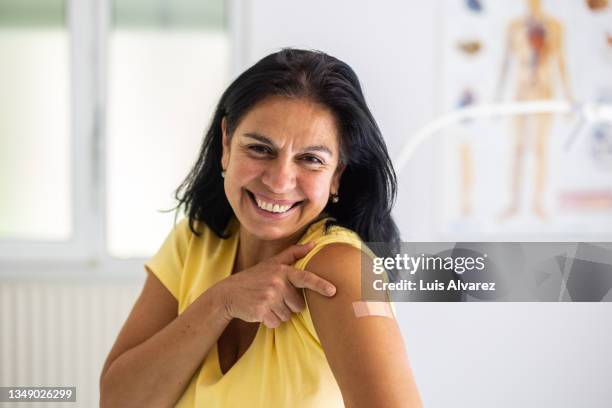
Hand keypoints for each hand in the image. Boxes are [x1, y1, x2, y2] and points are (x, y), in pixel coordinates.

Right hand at [212, 242, 336, 327]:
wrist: (229, 293)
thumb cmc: (254, 278)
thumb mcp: (272, 263)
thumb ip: (293, 253)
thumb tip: (314, 244)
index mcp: (282, 271)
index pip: (305, 278)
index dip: (320, 285)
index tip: (333, 291)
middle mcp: (276, 283)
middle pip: (298, 305)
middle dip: (289, 305)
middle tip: (274, 297)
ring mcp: (269, 297)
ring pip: (288, 316)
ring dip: (279, 313)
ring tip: (266, 303)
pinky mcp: (261, 311)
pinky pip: (276, 323)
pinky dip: (270, 321)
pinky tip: (261, 312)